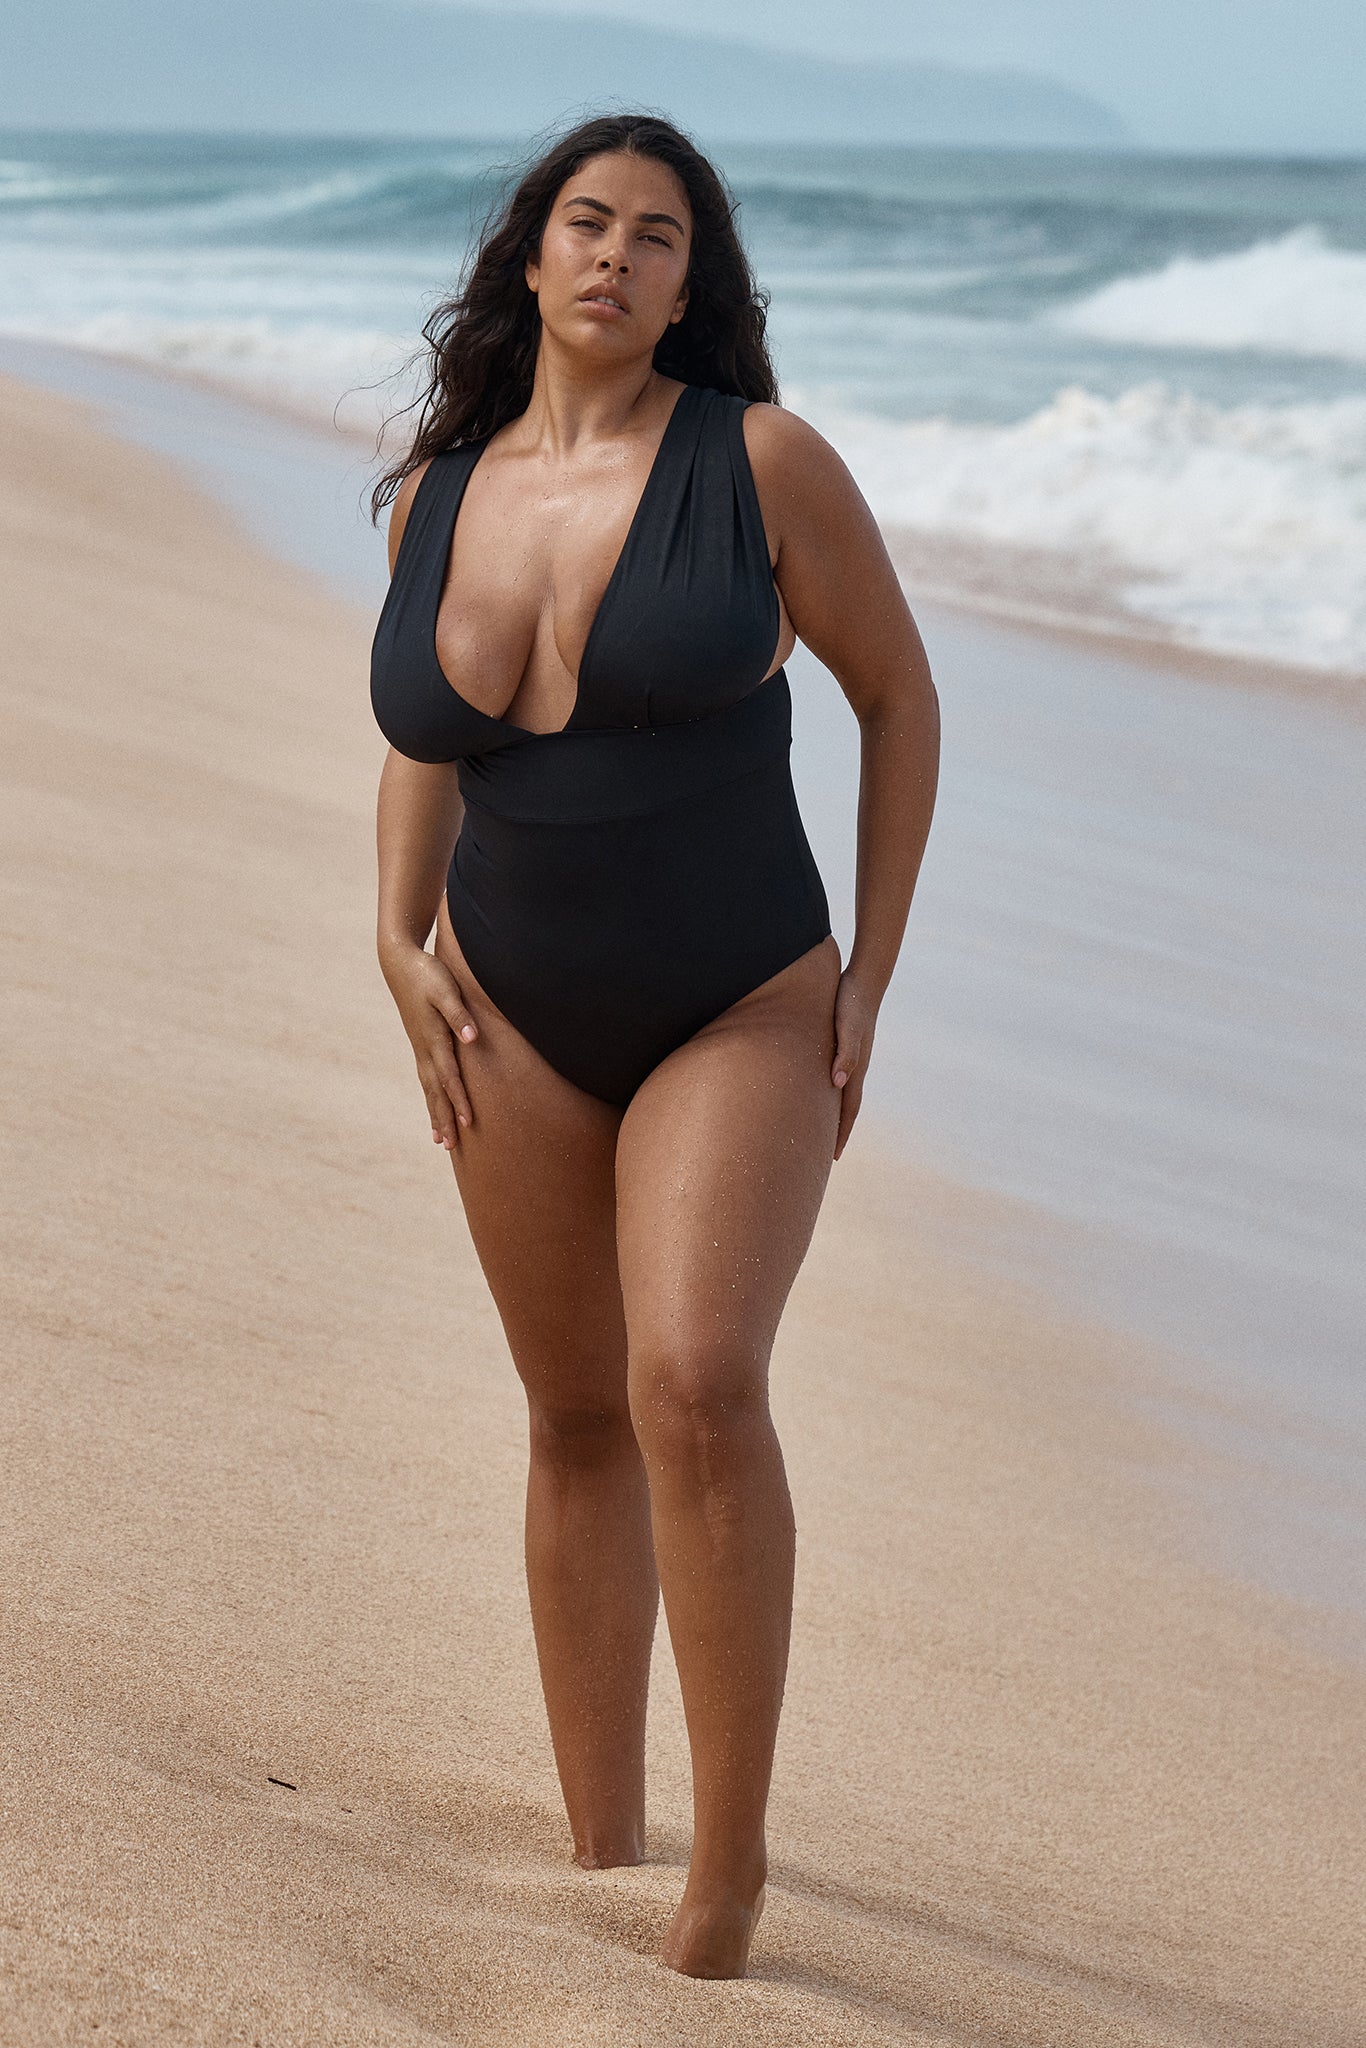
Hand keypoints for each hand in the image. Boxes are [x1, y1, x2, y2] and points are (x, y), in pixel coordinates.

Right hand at [380, 942, 478, 1149]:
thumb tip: (471, 1037)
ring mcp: (420, 1048)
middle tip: (449, 1146)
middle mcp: (424, 1048)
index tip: (468, 1123)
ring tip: (439, 1140)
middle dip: (443, 1118)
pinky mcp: (420, 1043)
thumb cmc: (427, 974)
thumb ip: (458, 1014)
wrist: (400, 963)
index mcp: (433, 1038)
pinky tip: (435, 1106)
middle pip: (436, 1091)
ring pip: (429, 1088)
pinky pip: (426, 1078)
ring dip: (435, 1113)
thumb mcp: (445, 990)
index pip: (449, 1077)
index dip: (459, 1100)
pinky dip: (431, 1097)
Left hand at [830, 969, 877, 1160]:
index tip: (832, 1157)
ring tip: (821, 1131)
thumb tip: (837, 1083)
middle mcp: (855, 1067)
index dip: (841, 1133)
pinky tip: (819, 1092)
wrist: (864, 980)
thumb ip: (845, 1053)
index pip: (848, 1110)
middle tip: (826, 1155)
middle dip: (837, 1132)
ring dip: (834, 1114)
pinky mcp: (843, 1047)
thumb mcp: (848, 1027)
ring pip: (841, 1094)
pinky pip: (836, 1076)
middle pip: (846, 1107)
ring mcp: (850, 1058)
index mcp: (856, 1068)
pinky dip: (828, 1092)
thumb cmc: (852, 1002)